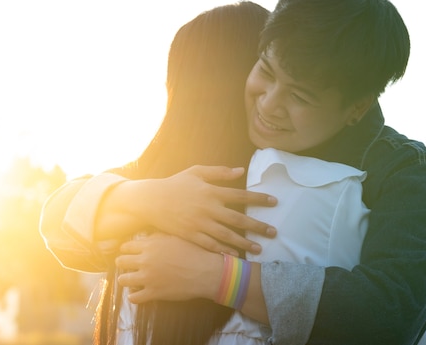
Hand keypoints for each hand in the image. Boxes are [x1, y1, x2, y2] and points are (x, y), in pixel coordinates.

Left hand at [116, 233, 222, 302]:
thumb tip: (146, 237)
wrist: (206, 271)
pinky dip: (134, 296)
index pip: (126, 247)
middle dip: (123, 264)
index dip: (127, 250)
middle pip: (121, 262)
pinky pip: (133, 297)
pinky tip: (139, 293)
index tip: (130, 254)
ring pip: (123, 280)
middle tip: (128, 266)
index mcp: (150, 245)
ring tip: (131, 280)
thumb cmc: (193, 252)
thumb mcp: (175, 238)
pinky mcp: (153, 293)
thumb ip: (157, 237)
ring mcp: (148, 277)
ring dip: (126, 280)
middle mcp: (145, 260)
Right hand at [125, 165, 276, 255]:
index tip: (274, 202)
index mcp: (211, 191)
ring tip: (259, 249)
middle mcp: (208, 208)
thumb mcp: (196, 172)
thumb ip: (219, 172)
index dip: (259, 198)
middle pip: (238, 219)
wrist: (150, 200)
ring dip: (244, 243)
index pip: (241, 195)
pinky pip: (210, 245)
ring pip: (227, 235)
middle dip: (258, 226)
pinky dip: (223, 250)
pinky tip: (235, 255)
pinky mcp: (190, 235)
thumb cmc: (175, 184)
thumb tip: (241, 170)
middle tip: (274, 232)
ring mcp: (199, 223)